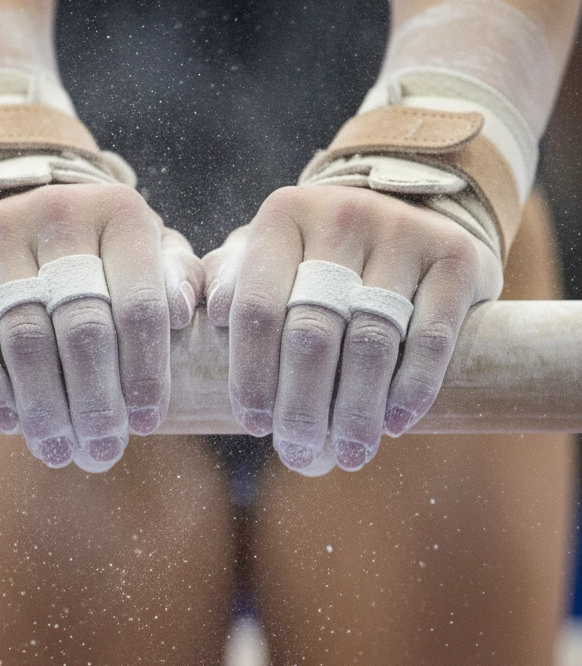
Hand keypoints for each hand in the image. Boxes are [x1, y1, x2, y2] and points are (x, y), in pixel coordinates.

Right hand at [0, 184, 201, 469]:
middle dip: (96, 404)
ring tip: (59, 450)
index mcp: (120, 214)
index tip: (147, 423)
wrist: (15, 213)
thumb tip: (183, 312)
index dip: (145, 373)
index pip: (140, 305)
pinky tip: (9, 421)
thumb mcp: (148, 255)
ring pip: (26, 340)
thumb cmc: (100, 255)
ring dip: (45, 408)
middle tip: (102, 452)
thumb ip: (177, 279)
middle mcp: (60, 213)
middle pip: (82, 329)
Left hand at [203, 185, 501, 474]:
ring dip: (356, 411)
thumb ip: (231, 281)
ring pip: (371, 341)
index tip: (254, 425)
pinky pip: (430, 337)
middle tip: (301, 455)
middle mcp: (341, 216)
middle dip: (303, 407)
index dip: (251, 374)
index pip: (257, 307)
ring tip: (349, 455)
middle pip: (312, 332)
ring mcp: (402, 232)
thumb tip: (209, 317)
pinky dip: (411, 389)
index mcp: (283, 217)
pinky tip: (395, 424)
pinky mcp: (454, 254)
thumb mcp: (270, 256)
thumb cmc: (320, 255)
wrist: (413, 211)